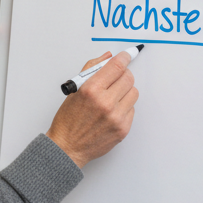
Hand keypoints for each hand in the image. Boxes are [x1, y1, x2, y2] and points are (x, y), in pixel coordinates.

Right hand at [45, 51, 138, 168]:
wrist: (68, 147)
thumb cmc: (68, 120)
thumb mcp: (74, 90)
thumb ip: (91, 69)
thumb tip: (108, 57)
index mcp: (91, 90)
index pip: (116, 67)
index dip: (124, 58)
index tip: (126, 55)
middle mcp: (106, 103)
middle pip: (128, 78)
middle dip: (123, 74)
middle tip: (116, 78)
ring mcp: (116, 117)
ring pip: (134, 93)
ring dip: (125, 91)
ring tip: (113, 96)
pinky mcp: (123, 129)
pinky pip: (132, 109)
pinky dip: (124, 107)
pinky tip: (112, 111)